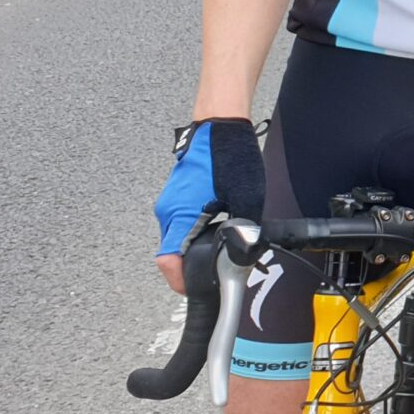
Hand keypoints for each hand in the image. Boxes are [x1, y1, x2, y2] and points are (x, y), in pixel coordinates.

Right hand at [156, 118, 262, 285]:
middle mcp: (169, 211)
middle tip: (219, 273)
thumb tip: (244, 256)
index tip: (197, 290)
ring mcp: (172, 203)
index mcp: (179, 215)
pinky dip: (196, 235)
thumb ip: (244, 231)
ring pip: (178, 239)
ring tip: (223, 254)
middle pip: (172, 254)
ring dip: (195, 251)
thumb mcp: (246, 198)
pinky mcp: (180, 196)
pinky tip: (221, 232)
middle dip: (193, 268)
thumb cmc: (229, 154)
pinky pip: (183, 224)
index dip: (181, 281)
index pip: (167, 262)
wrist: (221, 123)